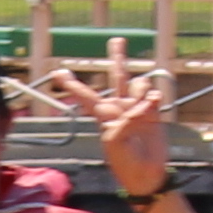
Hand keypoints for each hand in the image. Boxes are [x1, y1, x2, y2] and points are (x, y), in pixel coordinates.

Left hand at [41, 60, 177, 200]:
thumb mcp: (114, 140)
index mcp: (103, 115)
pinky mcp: (154, 112)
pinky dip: (153, 98)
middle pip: (117, 76)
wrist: (146, 174)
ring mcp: (137, 107)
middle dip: (117, 57)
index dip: (72, 84)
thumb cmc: (123, 160)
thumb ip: (126, 119)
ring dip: (140, 90)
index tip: (58, 71)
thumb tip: (145, 104)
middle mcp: (119, 107)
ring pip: (138, 83)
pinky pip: (154, 95)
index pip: (85, 96)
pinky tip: (153, 106)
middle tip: (116, 39)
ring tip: (142, 108)